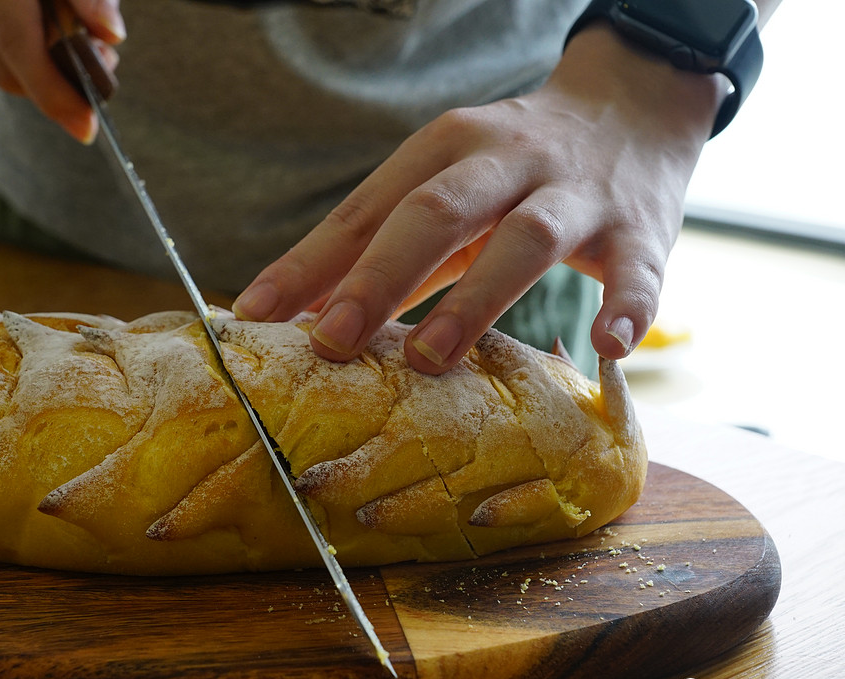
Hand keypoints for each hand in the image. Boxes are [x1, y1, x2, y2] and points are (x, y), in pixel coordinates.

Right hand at [0, 0, 124, 142]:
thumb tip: (110, 36)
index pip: (16, 41)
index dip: (53, 91)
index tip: (87, 128)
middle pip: (2, 65)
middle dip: (56, 85)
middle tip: (105, 69)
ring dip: (39, 68)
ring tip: (82, 40)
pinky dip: (17, 48)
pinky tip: (48, 28)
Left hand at [233, 25, 725, 373]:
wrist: (632, 106)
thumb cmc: (511, 168)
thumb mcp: (441, 186)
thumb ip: (379, 245)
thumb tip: (297, 311)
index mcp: (443, 149)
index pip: (366, 209)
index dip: (310, 263)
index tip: (256, 315)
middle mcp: (505, 161)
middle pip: (435, 212)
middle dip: (379, 276)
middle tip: (332, 341)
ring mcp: (575, 192)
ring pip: (525, 239)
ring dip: (476, 299)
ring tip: (430, 356)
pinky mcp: (639, 227)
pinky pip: (637, 269)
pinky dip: (627, 306)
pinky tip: (608, 345)